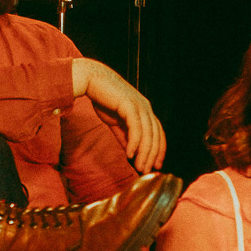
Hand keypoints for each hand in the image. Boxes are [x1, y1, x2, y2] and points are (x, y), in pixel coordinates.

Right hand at [73, 58, 166, 172]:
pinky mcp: (129, 105)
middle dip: (152, 155)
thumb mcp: (115, 122)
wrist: (91, 80)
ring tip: (139, 166)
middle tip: (146, 170)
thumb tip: (131, 153)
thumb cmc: (103, 98)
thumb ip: (124, 136)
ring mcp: (139, 105)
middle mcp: (145, 107)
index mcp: (144, 109)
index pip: (158, 133)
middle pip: (155, 136)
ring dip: (144, 153)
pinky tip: (130, 154)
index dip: (159, 150)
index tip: (156, 165)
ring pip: (148, 134)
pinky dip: (134, 143)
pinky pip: (136, 128)